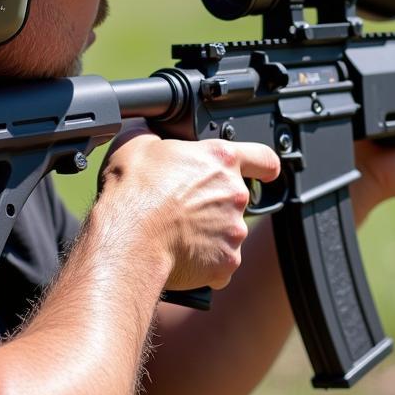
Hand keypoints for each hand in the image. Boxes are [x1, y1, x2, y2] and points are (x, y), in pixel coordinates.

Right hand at [98, 122, 280, 290]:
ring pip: (227, 232)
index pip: (263, 158)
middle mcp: (236, 194)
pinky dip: (205, 261)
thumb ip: (156, 134)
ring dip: (209, 233)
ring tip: (176, 233)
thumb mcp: (137, 142)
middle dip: (215, 204)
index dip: (263, 165)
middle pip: (236, 199)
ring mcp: (234, 230)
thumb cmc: (133, 192)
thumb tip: (150, 131)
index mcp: (220, 159)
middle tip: (184, 208)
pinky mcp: (227, 261)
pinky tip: (181, 255)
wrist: (129, 238)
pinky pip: (220, 262)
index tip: (264, 172)